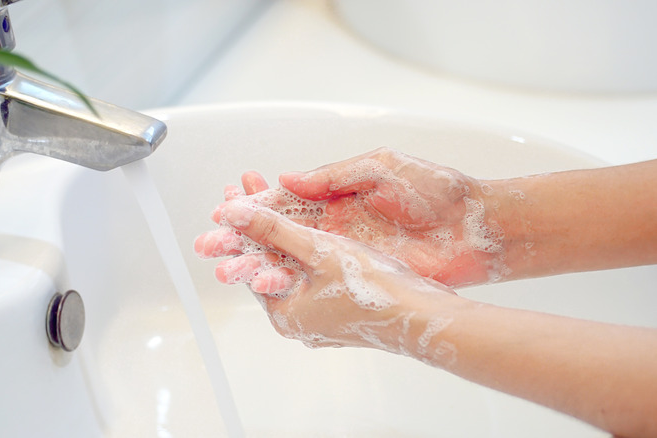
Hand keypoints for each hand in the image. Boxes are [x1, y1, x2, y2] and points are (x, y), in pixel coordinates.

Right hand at [197, 148, 510, 290]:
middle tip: (210, 244)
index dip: (253, 206)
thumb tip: (288, 179)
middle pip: (280, 234)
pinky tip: (263, 283)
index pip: (285, 202)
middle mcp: (337, 227)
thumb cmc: (437, 192)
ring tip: (226, 268)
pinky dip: (288, 283)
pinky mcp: (360, 277)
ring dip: (257, 263)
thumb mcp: (380, 168)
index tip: (223, 209)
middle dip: (244, 238)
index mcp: (339, 195)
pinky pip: (317, 282)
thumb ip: (333, 175)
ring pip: (291, 261)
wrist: (478, 228)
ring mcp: (347, 255)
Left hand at [210, 199, 458, 362]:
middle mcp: (300, 319)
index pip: (252, 259)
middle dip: (258, 221)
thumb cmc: (374, 291)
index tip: (232, 194)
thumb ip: (273, 230)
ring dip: (281, 228)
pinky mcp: (342, 307)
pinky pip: (315, 270)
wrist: (426, 318)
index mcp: (286, 313)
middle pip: (270, 261)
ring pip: (293, 263)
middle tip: (244, 189)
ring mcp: (322, 316)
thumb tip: (232, 214)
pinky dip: (306, 242)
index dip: (242, 222)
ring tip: (268, 195)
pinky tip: (306, 221)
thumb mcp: (317, 252)